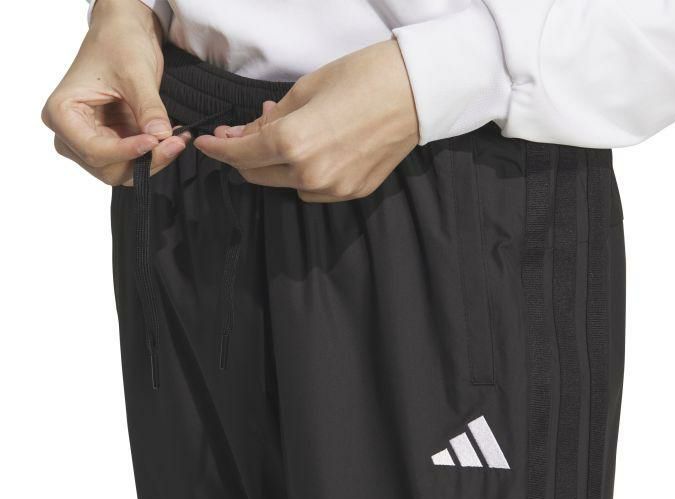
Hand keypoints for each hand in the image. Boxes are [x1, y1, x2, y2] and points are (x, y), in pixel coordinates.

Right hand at [41, 0, 188, 185]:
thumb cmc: (118, 43)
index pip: (93, 150)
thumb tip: (160, 136)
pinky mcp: (112, 142)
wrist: (125, 34)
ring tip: (177, 140)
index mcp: (62, 114)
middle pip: (107, 168)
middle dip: (143, 161)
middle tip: (174, 144)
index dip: (126, 152)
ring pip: (122, 171)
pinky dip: (155, 156)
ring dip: (153, 162)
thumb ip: (148, 108)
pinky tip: (173, 140)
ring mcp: (92, 141)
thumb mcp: (135, 73)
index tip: (154, 142)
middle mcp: (71, 134)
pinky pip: (134, 161)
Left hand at [194, 40, 418, 201]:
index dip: (218, 149)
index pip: (241, 155)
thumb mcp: (305, 89)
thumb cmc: (363, 77)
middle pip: (258, 175)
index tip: (206, 143)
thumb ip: (271, 120)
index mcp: (293, 144)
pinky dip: (303, 174)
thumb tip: (250, 133)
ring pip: (285, 185)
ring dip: (275, 165)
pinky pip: (313, 190)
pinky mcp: (352, 193)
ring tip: (285, 135)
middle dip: (243, 156)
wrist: (417, 91)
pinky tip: (312, 152)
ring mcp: (333, 189)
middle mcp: (310, 176)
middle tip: (241, 134)